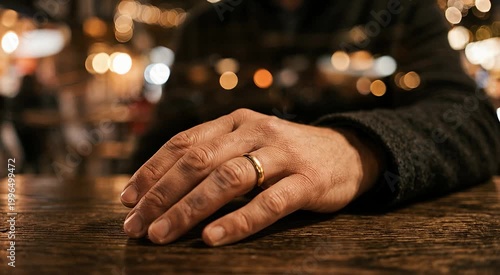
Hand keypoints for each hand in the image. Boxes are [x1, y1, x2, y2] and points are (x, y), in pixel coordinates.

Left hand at [121, 109, 382, 245]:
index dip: (151, 171)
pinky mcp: (308, 180)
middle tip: (135, 225)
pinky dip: (238, 221)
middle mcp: (255, 131)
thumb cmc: (287, 154)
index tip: (127, 199)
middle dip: (161, 194)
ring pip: (228, 179)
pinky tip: (212, 238)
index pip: (184, 142)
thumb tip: (163, 188)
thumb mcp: (249, 144)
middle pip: (198, 160)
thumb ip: (215, 156)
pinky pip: (269, 202)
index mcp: (235, 122)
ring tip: (162, 235)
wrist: (346, 151)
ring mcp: (283, 154)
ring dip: (189, 208)